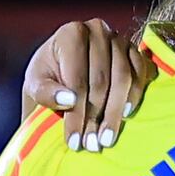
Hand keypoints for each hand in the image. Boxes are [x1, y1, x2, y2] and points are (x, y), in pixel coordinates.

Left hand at [18, 18, 147, 152]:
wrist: (63, 66)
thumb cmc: (46, 77)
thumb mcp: (34, 84)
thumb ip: (45, 92)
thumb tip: (70, 100)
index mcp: (70, 33)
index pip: (77, 79)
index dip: (76, 114)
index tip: (74, 142)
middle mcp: (97, 30)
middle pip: (101, 80)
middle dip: (95, 117)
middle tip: (92, 145)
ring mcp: (119, 38)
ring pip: (123, 78)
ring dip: (115, 112)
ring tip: (107, 138)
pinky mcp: (134, 50)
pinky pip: (139, 74)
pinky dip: (135, 95)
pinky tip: (125, 116)